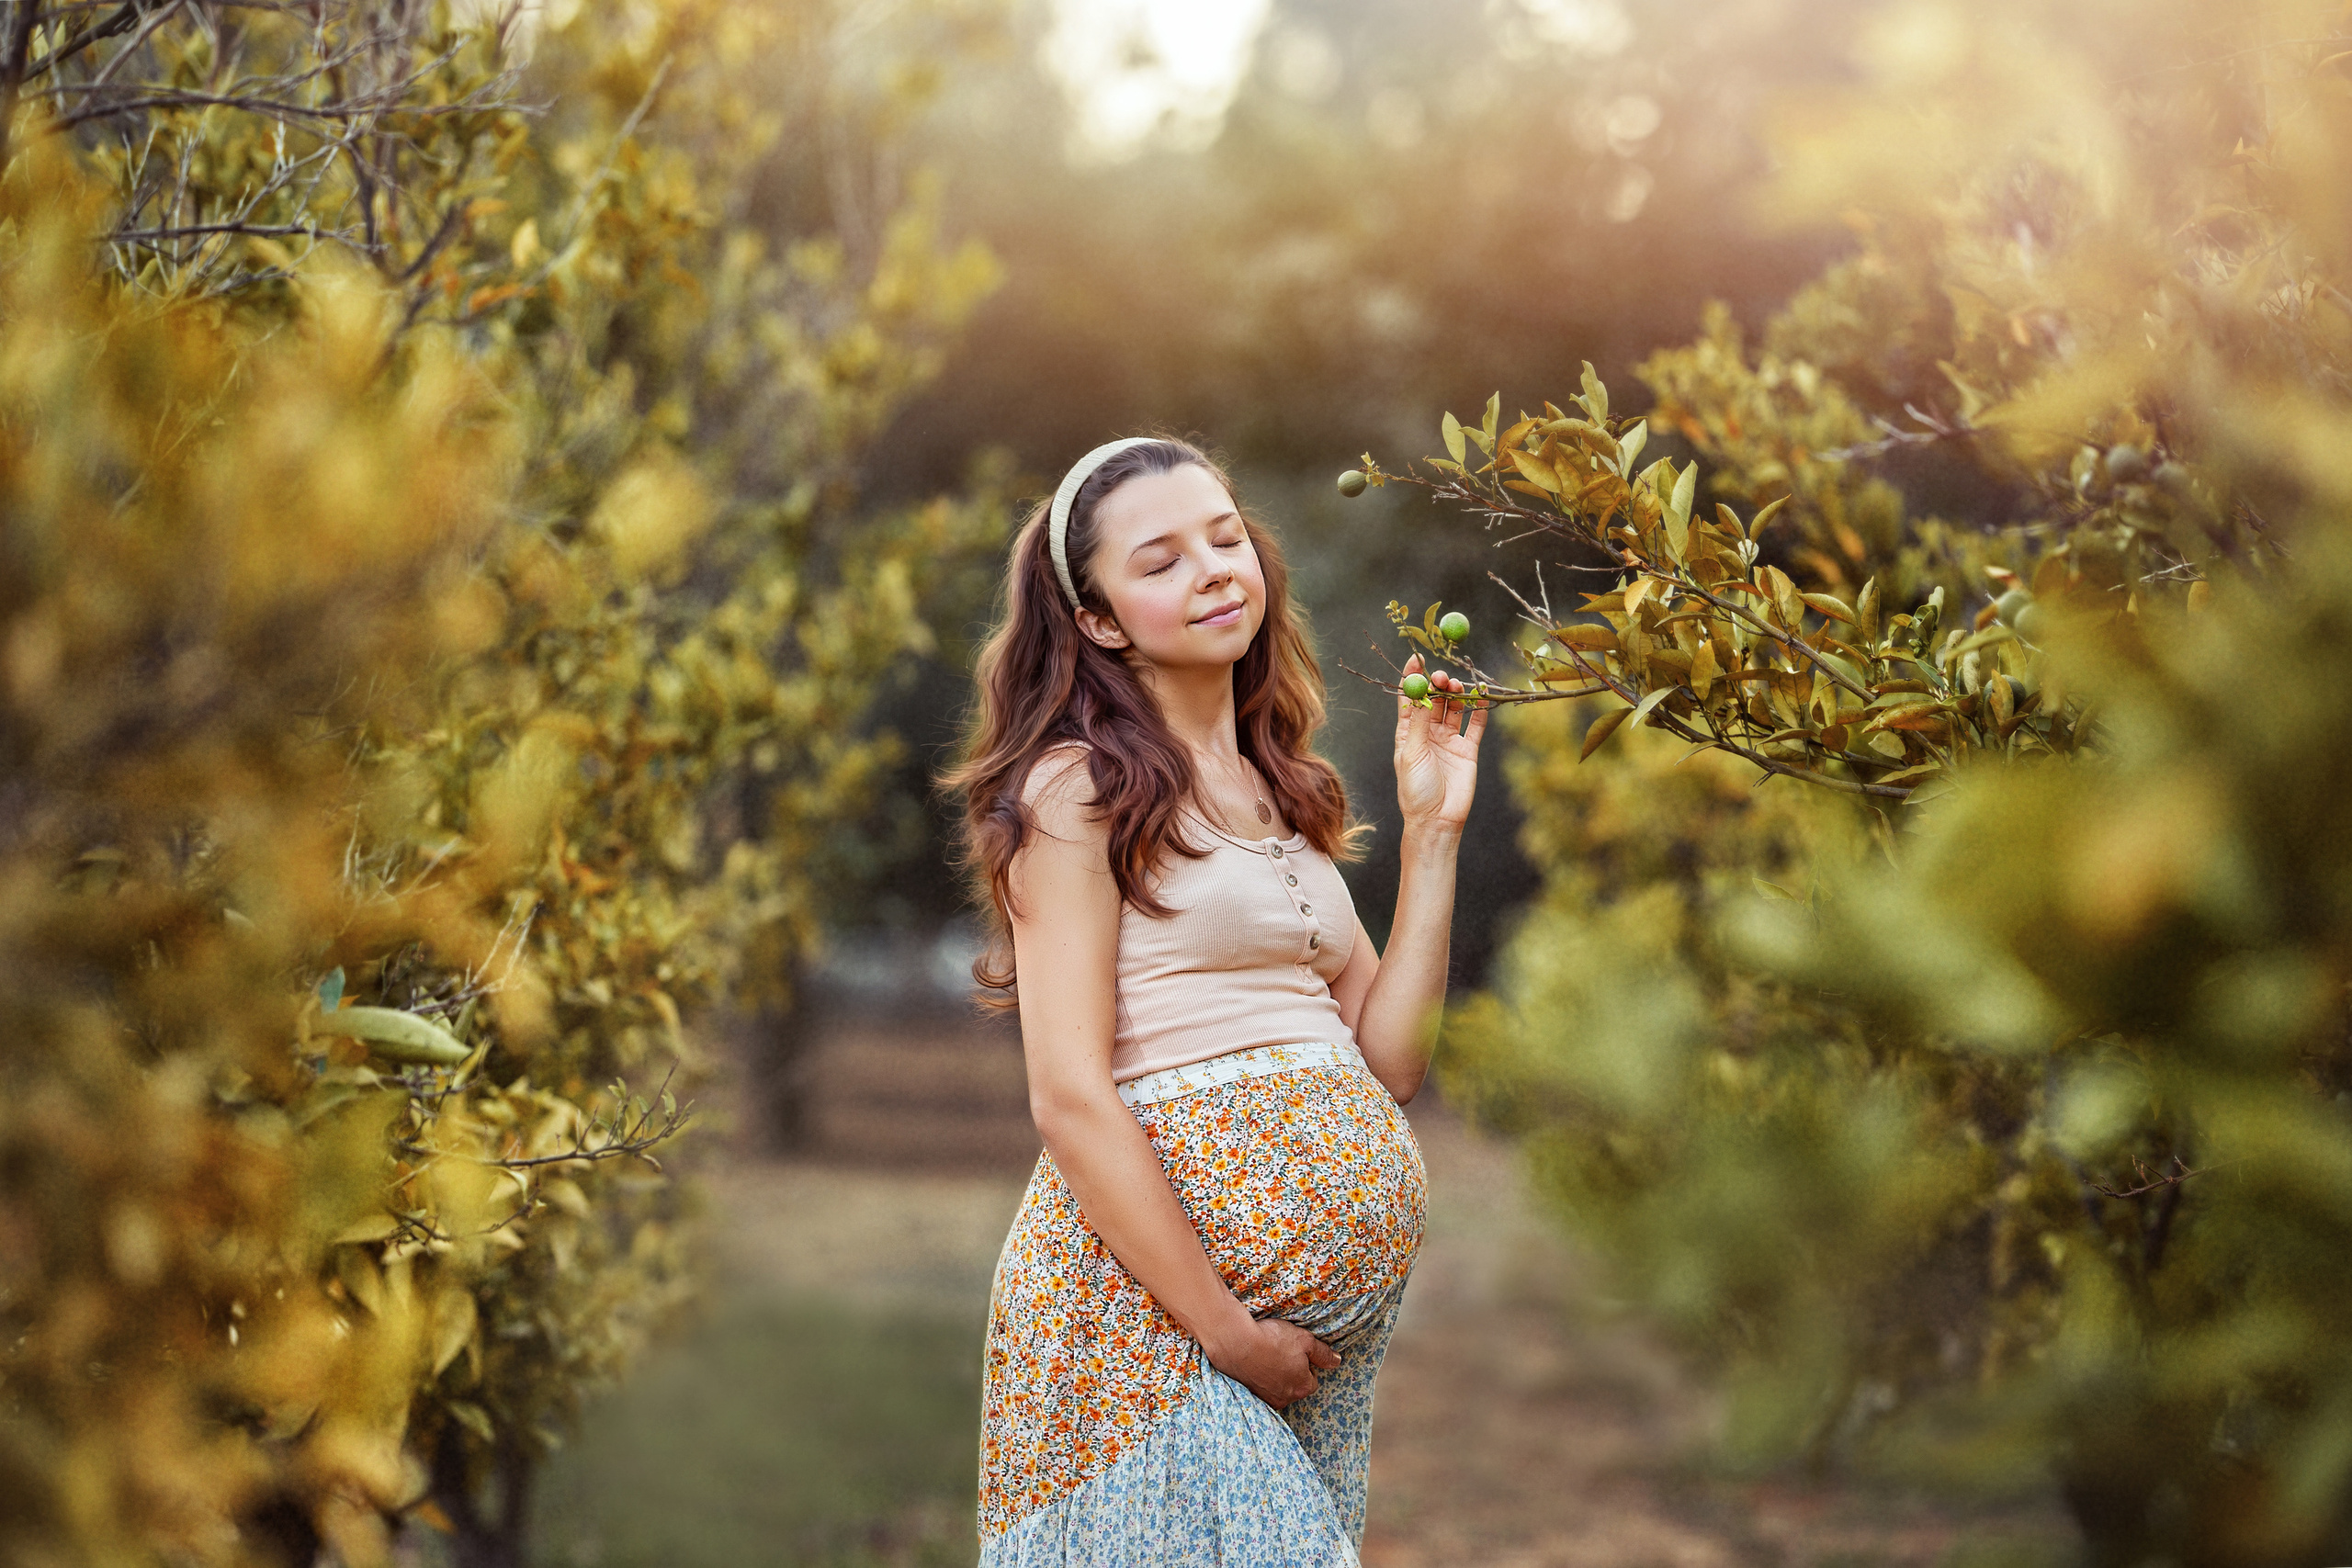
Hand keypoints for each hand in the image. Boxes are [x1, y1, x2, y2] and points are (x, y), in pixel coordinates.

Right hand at [1204, 1315, 1341, 1410]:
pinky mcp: (1249, 1394)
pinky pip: (1260, 1388)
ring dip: (1274, 1375)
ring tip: (1266, 1355)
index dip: (1306, 1362)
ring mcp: (1266, 1398)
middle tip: (1280, 1350)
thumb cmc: (1273, 1340)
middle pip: (1294, 1385)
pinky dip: (1259, 1377)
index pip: (1312, 1378)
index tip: (1295, 1349)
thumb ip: (1323, 1353)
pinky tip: (1255, 1362)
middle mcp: (1285, 1398)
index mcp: (1303, 1387)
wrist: (1236, 1343)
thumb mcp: (1305, 1340)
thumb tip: (1337, 1361)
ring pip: (1277, 1387)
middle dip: (1291, 1371)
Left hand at [1394, 653, 1487, 831]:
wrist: (1437, 820)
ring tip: (1458, 686)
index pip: (1409, 699)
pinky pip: (1475, 724)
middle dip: (1437, 685)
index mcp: (1407, 733)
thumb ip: (1419, 722)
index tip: (1416, 659)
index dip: (1412, 679)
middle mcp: (1428, 733)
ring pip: (1453, 708)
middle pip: (1433, 700)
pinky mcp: (1468, 749)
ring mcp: (1448, 740)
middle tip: (1442, 675)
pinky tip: (1481, 695)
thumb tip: (1420, 691)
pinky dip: (1479, 709)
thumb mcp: (1412, 753)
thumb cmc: (1415, 790)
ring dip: (1456, 694)